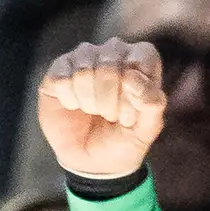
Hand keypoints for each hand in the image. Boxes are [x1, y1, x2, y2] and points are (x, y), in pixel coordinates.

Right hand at [37, 38, 165, 180]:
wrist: (92, 159)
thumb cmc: (124, 139)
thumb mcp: (147, 129)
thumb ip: (152, 103)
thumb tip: (131, 77)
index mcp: (142, 59)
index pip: (142, 57)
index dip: (136, 91)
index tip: (132, 114)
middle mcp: (113, 51)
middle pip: (110, 66)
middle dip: (111, 102)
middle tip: (111, 116)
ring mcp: (83, 58)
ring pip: (83, 72)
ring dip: (90, 103)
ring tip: (95, 111)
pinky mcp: (57, 70)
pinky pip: (61, 80)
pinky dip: (70, 101)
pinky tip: (74, 107)